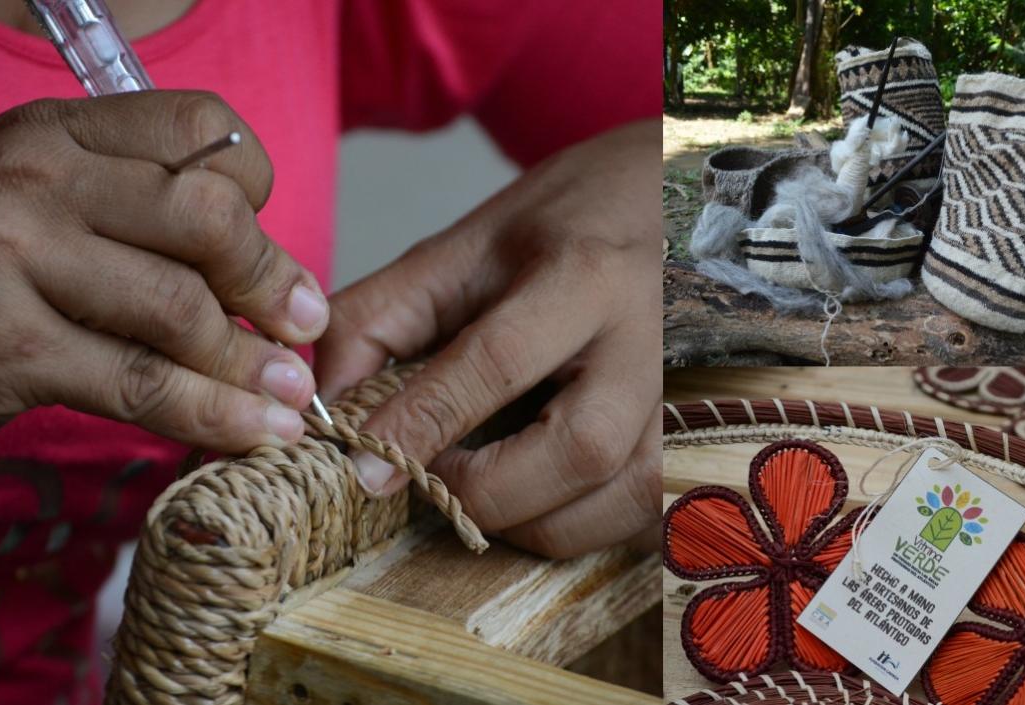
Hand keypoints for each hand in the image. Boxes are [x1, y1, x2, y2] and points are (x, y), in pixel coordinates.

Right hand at [0, 91, 328, 464]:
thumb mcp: (47, 217)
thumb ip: (145, 223)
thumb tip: (286, 285)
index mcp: (50, 131)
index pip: (199, 127)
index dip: (256, 188)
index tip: (267, 247)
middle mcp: (27, 178)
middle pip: (207, 217)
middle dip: (270, 281)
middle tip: (302, 329)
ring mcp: (5, 257)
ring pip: (182, 310)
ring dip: (250, 364)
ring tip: (289, 397)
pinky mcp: (1, 348)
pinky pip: (142, 384)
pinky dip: (212, 414)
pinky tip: (253, 431)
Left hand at [316, 119, 660, 557]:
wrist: (676, 194)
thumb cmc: (570, 219)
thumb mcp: (470, 244)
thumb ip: (387, 312)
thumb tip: (326, 395)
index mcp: (584, 276)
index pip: (497, 363)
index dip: (423, 423)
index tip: (365, 468)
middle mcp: (647, 340)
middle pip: (580, 451)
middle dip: (488, 492)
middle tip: (433, 477)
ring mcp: (686, 392)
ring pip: (624, 499)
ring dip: (538, 521)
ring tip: (488, 485)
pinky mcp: (698, 430)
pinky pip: (650, 512)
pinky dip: (588, 525)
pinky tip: (545, 494)